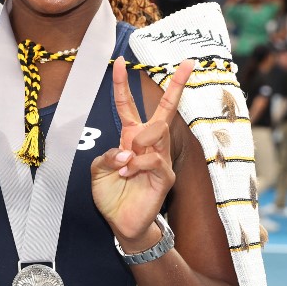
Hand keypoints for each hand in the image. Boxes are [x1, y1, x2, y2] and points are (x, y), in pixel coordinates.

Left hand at [91, 58, 193, 249]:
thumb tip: (125, 151)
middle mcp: (148, 144)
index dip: (122, 85)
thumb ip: (106, 156)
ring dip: (138, 143)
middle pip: (165, 110)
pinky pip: (154, 158)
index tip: (119, 62)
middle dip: (177, 85)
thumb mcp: (98, 171)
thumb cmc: (112, 195)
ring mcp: (160, 158)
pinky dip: (137, 164)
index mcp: (130, 138)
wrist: (121, 223)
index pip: (128, 106)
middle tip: (187, 63)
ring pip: (157, 131)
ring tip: (125, 163)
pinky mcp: (165, 175)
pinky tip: (128, 173)